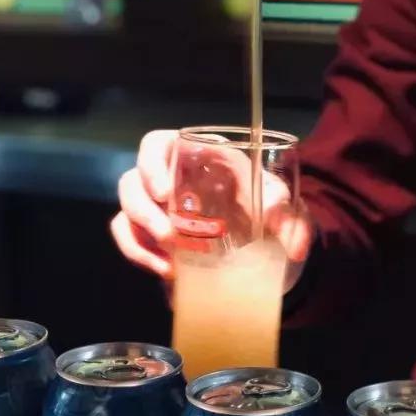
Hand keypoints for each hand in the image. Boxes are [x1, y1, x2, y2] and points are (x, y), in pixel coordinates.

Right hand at [110, 130, 312, 281]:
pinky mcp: (151, 236)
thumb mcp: (283, 207)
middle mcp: (167, 177)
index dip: (151, 163)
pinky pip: (128, 238)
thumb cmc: (267, 210)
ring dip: (141, 236)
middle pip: (132, 181)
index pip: (156, 145)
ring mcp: (155, 207)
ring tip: (171, 260)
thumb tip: (288, 237)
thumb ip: (289, 216)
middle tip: (171, 236)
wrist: (264, 247)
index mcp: (194, 156)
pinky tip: (165, 270)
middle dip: (144, 210)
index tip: (163, 191)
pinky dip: (140, 254)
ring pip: (126, 212)